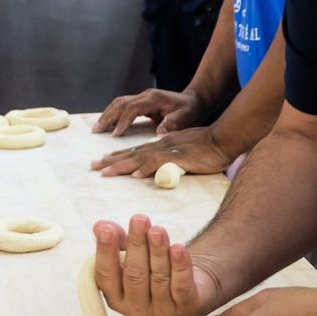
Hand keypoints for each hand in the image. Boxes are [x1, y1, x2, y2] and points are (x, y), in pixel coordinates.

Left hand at [91, 126, 233, 178]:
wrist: (224, 139)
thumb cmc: (209, 147)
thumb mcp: (186, 151)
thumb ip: (172, 158)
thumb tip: (161, 167)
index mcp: (162, 144)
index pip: (136, 151)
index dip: (119, 156)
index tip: (103, 163)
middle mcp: (161, 145)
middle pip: (132, 153)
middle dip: (111, 161)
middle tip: (93, 166)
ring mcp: (169, 150)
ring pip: (139, 157)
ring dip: (121, 165)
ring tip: (104, 172)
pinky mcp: (179, 156)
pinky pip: (159, 162)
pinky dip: (147, 168)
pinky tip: (136, 175)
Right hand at [91, 217, 223, 315]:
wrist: (190, 285)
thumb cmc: (152, 269)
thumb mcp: (131, 255)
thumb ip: (116, 241)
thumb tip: (100, 226)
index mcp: (116, 298)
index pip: (106, 275)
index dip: (106, 252)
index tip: (106, 229)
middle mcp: (136, 309)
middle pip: (134, 275)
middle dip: (136, 245)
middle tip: (139, 220)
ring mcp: (162, 312)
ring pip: (159, 278)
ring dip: (158, 251)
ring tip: (158, 230)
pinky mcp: (186, 307)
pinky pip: (181, 286)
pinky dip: (180, 266)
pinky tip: (178, 249)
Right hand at [94, 87, 206, 136]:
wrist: (194, 101)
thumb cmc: (191, 111)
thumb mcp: (185, 117)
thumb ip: (172, 124)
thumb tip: (159, 133)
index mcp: (154, 98)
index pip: (133, 108)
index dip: (123, 121)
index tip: (115, 135)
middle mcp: (145, 95)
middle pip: (121, 103)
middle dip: (108, 117)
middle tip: (96, 131)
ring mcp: (142, 97)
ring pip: (119, 103)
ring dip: (107, 115)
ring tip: (97, 129)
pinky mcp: (141, 102)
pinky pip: (123, 106)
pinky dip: (113, 114)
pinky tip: (107, 125)